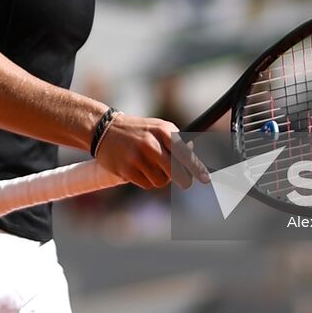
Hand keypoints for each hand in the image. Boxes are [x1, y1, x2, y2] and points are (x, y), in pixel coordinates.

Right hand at [94, 113, 209, 189]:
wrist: (105, 129)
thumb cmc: (139, 131)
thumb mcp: (159, 128)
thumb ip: (177, 141)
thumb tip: (193, 155)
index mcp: (162, 130)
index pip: (184, 153)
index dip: (196, 168)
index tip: (206, 179)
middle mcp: (151, 143)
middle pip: (176, 172)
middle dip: (183, 179)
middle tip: (185, 182)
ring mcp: (137, 157)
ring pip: (161, 181)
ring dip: (161, 178)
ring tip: (152, 166)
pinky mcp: (126, 169)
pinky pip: (147, 184)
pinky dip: (147, 181)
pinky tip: (139, 169)